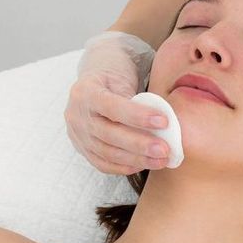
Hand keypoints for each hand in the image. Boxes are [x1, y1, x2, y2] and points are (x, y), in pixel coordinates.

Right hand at [64, 30, 173, 174]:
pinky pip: (103, 164)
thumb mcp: (121, 77)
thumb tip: (160, 124)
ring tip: (161, 159)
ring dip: (137, 159)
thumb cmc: (112, 76)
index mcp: (85, 91)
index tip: (163, 121)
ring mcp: (77, 135)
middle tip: (165, 149)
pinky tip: (144, 164)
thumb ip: (135, 99)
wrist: (93, 83)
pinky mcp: (82, 149)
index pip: (113, 107)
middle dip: (139, 144)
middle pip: (109, 134)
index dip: (138, 116)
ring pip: (107, 153)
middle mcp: (76, 115)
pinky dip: (125, 167)